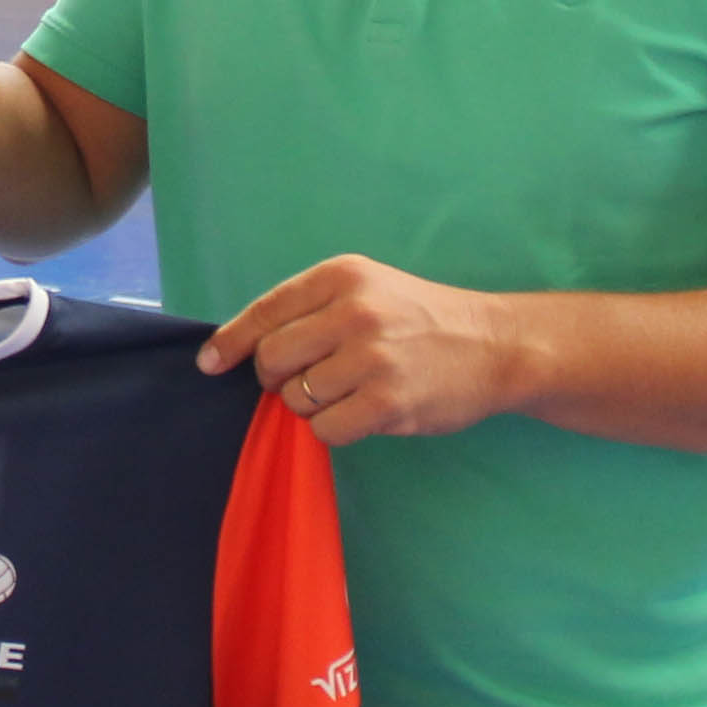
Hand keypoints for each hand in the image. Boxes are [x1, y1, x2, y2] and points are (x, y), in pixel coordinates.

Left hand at [197, 253, 528, 442]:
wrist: (496, 344)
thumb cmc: (422, 319)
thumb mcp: (368, 290)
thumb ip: (313, 310)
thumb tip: (243, 347)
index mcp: (342, 277)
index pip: (266, 311)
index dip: (230, 342)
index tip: (210, 363)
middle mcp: (354, 311)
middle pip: (272, 359)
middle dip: (278, 378)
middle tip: (308, 379)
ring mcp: (372, 357)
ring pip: (297, 398)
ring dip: (312, 406)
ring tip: (350, 392)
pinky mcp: (388, 401)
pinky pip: (326, 429)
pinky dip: (335, 430)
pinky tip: (363, 413)